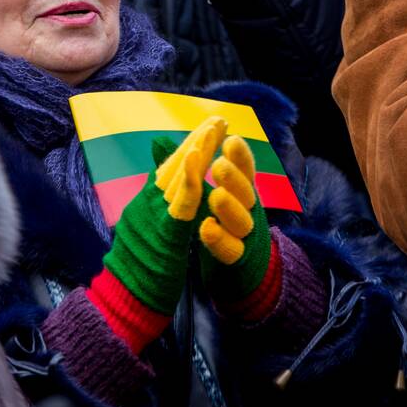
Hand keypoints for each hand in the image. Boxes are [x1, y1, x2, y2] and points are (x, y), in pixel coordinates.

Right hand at [98, 116, 226, 321]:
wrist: (121, 298)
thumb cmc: (137, 270)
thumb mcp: (147, 231)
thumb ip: (157, 207)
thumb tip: (161, 185)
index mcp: (147, 202)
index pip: (171, 168)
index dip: (191, 145)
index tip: (210, 127)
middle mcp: (148, 202)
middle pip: (176, 164)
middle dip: (199, 139)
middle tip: (219, 118)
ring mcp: (153, 216)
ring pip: (178, 177)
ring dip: (197, 151)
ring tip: (213, 129)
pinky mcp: (163, 234)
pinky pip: (179, 205)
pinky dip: (189, 182)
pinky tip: (200, 164)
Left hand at [199, 135, 272, 304]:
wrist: (237, 269)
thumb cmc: (217, 223)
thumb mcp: (204, 194)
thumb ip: (184, 168)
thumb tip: (159, 141)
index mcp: (241, 190)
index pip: (243, 169)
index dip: (239, 155)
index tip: (230, 137)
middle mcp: (247, 210)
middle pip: (245, 191)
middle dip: (234, 175)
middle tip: (220, 163)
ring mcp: (245, 236)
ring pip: (241, 221)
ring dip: (228, 207)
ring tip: (216, 195)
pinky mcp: (238, 260)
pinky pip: (231, 250)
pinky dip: (219, 239)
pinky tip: (207, 228)